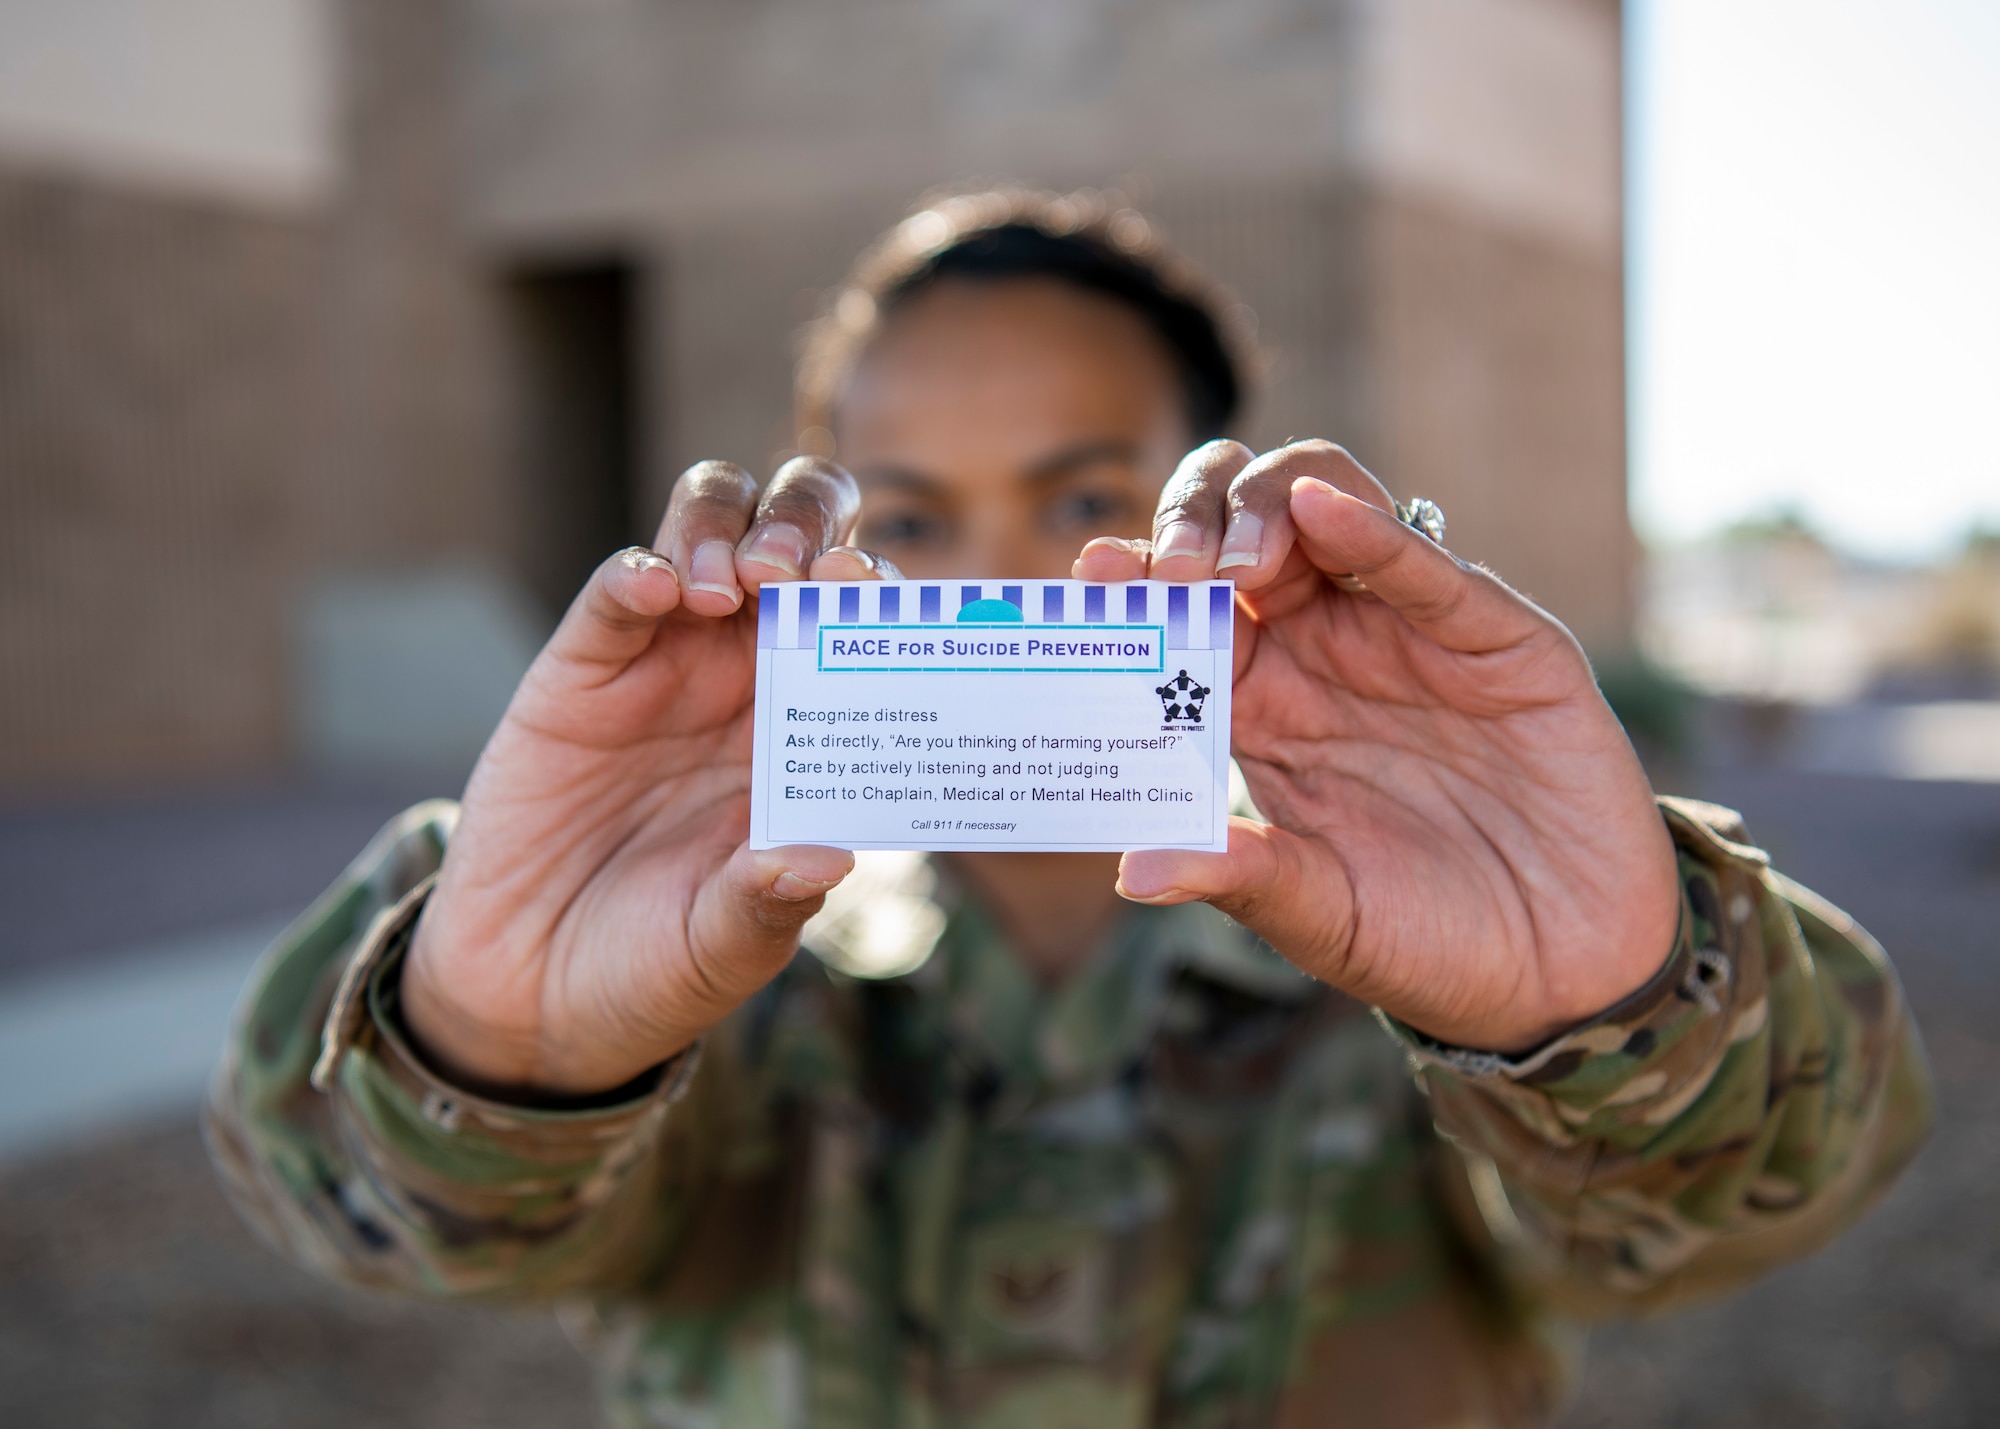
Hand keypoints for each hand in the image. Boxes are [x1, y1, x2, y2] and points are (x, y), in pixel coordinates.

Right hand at [401, 459, 892, 1094]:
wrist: (530, 997)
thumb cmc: (654, 967)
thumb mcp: (723, 950)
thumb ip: (767, 903)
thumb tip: (828, 857)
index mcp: (812, 731)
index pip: (864, 624)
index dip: (883, 595)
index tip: (885, 603)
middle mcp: (747, 677)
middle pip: (796, 538)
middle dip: (810, 523)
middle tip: (803, 574)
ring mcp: (663, 663)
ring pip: (710, 530)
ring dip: (731, 530)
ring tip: (735, 584)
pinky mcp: (580, 672)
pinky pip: (615, 591)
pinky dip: (640, 571)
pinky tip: (660, 590)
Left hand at [1078, 440, 1679, 1051]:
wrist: (1566, 972)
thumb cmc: (1426, 940)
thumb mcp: (1321, 915)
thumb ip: (1240, 877)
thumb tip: (1131, 870)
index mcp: (1262, 709)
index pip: (1182, 618)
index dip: (1137, 587)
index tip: (1092, 579)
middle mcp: (1324, 653)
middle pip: (1240, 535)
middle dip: (1192, 525)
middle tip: (1166, 572)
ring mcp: (1407, 634)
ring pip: (1324, 511)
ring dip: (1265, 512)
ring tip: (1233, 566)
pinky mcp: (1495, 637)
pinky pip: (1427, 567)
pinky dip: (1371, 530)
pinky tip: (1322, 513)